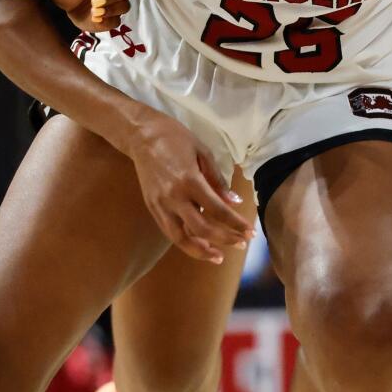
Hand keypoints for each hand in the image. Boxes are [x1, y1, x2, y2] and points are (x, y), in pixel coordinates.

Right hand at [126, 114, 252, 263]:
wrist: (141, 134)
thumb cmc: (176, 138)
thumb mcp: (203, 152)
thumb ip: (218, 180)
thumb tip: (234, 202)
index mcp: (189, 181)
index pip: (218, 211)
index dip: (236, 224)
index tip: (250, 232)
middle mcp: (173, 197)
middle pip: (202, 229)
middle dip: (225, 239)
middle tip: (242, 244)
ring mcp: (160, 204)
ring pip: (180, 238)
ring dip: (201, 251)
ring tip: (218, 257)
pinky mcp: (151, 207)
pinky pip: (168, 230)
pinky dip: (184, 241)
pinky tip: (198, 244)